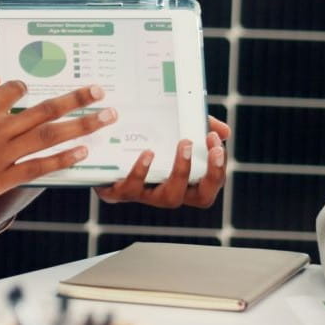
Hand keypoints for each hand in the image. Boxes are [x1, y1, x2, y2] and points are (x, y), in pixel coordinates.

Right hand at [0, 66, 114, 210]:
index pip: (14, 91)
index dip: (21, 89)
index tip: (25, 92)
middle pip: (45, 110)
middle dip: (77, 99)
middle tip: (101, 92)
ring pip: (48, 137)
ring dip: (80, 125)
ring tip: (105, 117)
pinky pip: (37, 169)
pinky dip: (62, 160)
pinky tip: (83, 152)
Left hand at [96, 117, 229, 207]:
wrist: (100, 151)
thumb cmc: (145, 143)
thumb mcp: (174, 129)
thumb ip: (199, 126)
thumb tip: (224, 131)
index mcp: (186, 182)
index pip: (214, 183)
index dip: (219, 166)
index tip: (214, 138)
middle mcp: (170, 193)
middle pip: (202, 198)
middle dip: (210, 174)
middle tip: (211, 147)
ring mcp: (147, 196)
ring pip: (170, 197)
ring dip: (181, 171)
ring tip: (184, 144)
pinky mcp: (119, 192)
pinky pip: (132, 189)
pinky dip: (141, 172)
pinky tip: (148, 153)